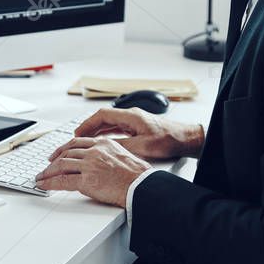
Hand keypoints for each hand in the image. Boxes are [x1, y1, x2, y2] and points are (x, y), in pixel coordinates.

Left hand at [35, 137, 150, 206]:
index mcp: (103, 143)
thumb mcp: (122, 154)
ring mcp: (89, 165)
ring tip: (42, 177)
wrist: (141, 186)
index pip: (76, 142)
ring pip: (61, 165)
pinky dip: (50, 183)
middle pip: (66, 152)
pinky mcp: (87, 180)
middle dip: (53, 160)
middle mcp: (94, 151)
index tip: (57, 153)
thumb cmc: (137, 175)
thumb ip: (106, 154)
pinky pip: (63, 180)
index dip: (63, 148)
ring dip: (48, 172)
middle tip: (46, 166)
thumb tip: (96, 161)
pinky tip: (44, 185)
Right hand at [67, 107, 204, 160]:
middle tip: (77, 139)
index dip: (87, 124)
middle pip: (104, 118)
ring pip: (110, 123)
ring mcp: (134, 121)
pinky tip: (102, 141)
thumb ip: (122, 146)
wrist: (186, 139)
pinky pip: (117, 128)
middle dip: (88, 128)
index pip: (102, 115)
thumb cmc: (169, 140)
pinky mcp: (138, 127)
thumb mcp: (143, 146)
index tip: (77, 133)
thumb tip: (104, 148)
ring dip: (97, 131)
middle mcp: (131, 116)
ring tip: (85, 141)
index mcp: (131, 116)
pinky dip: (106, 134)